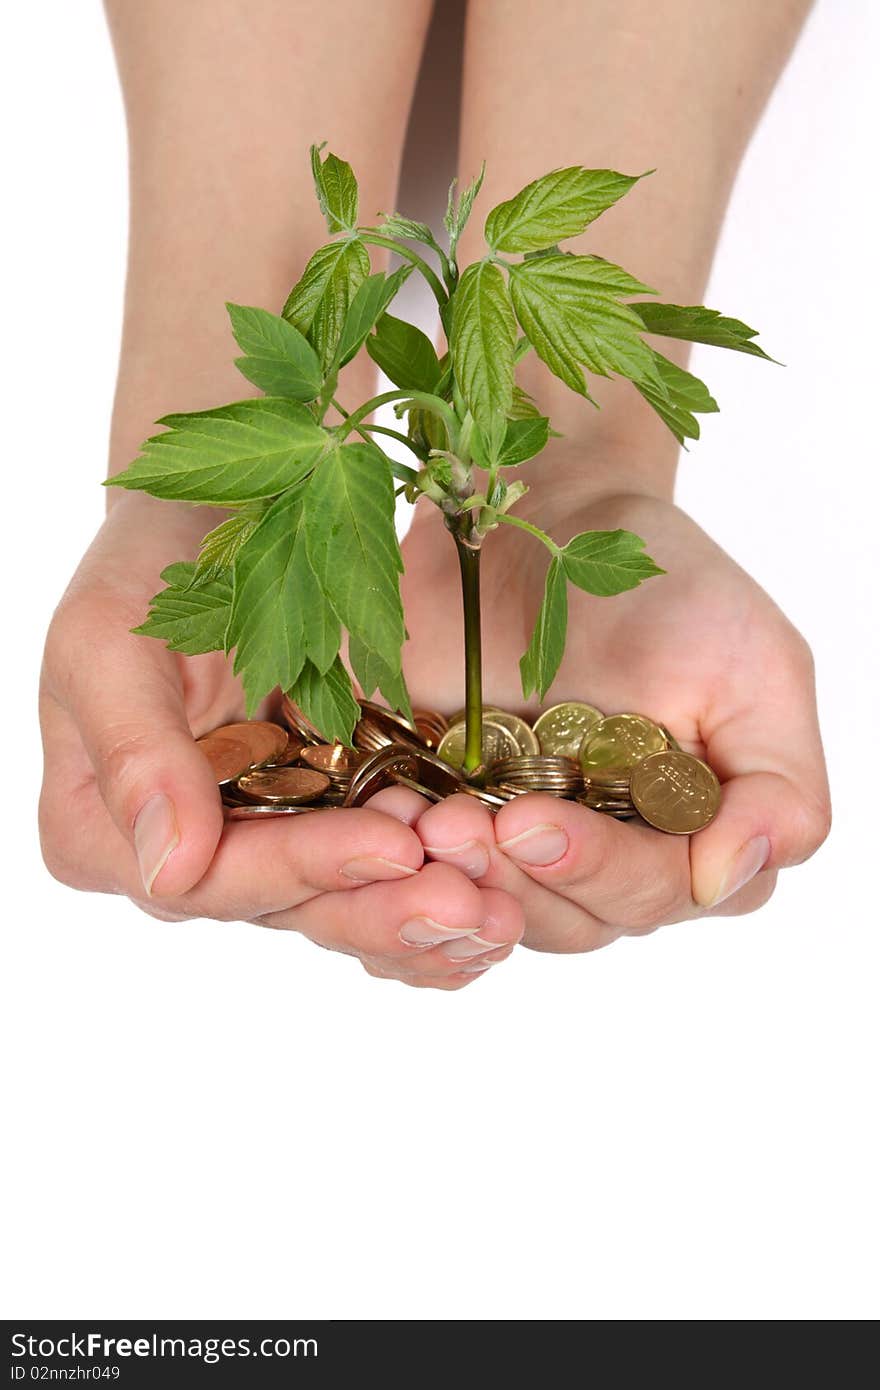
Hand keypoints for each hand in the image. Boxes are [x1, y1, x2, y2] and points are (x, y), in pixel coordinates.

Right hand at [39, 495, 522, 987]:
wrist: (216, 520)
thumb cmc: (146, 563)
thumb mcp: (108, 634)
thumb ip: (132, 750)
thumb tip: (169, 869)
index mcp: (105, 832)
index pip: (211, 878)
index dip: (303, 869)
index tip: (394, 844)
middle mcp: (185, 855)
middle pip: (290, 907)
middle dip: (384, 907)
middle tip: (476, 904)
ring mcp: (260, 839)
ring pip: (345, 899)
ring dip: (425, 906)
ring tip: (501, 908)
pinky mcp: (326, 814)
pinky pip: (383, 865)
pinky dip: (440, 877)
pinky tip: (501, 894)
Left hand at [392, 471, 830, 950]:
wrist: (548, 519)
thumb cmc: (662, 582)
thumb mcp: (752, 665)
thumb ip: (777, 784)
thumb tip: (736, 875)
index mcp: (688, 834)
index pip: (650, 893)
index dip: (593, 872)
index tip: (530, 824)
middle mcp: (607, 854)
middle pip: (567, 920)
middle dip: (508, 880)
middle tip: (450, 825)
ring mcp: (519, 843)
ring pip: (489, 912)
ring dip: (447, 883)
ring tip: (410, 826)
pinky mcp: (442, 814)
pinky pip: (412, 879)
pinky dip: (387, 869)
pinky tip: (364, 830)